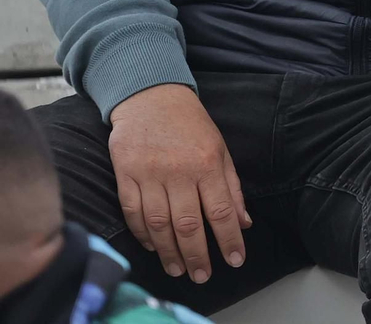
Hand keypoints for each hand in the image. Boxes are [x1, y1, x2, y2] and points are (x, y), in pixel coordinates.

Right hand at [108, 84, 250, 283]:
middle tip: (202, 275)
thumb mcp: (221, 149)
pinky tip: (152, 246)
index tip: (235, 260)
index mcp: (208, 164)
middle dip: (198, 255)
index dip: (230, 239)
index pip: (222, 210)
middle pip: (188, 225)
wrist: (151, 96)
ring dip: (169, 252)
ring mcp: (149, 174)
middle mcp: (179, 172)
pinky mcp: (125, 174)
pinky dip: (142, 233)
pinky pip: (132, 212)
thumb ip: (232, 186)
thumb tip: (244, 221)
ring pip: (159, 224)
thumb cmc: (191, 124)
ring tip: (178, 269)